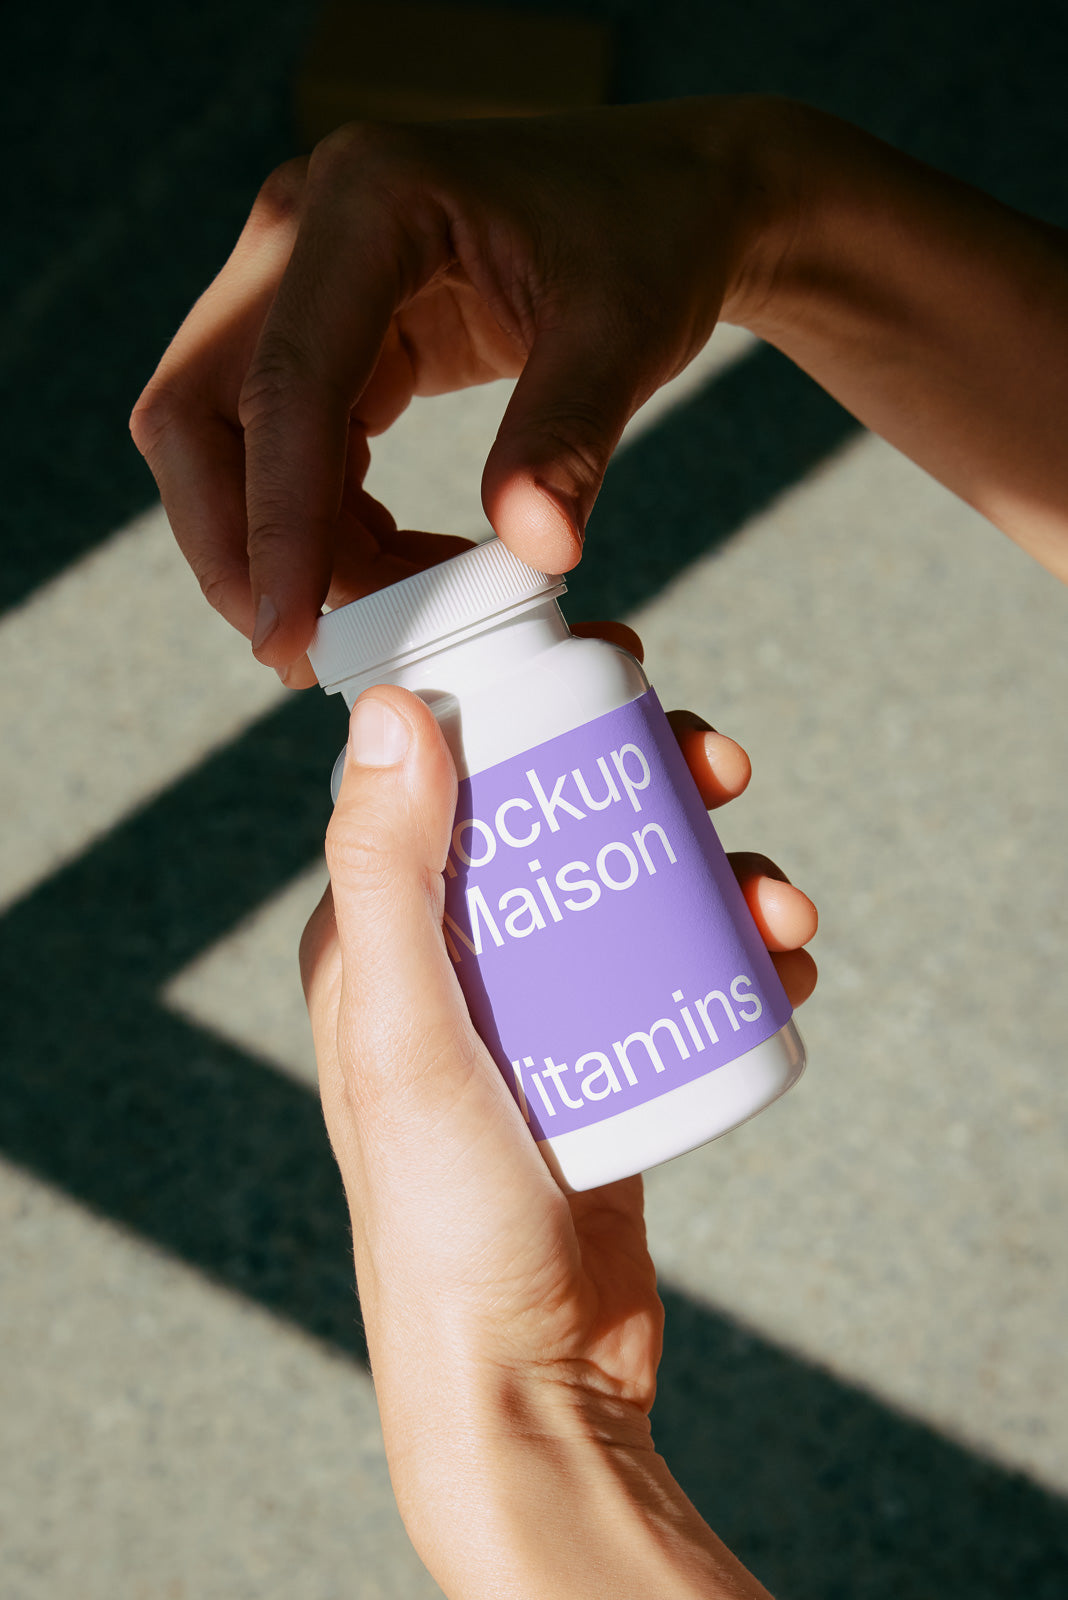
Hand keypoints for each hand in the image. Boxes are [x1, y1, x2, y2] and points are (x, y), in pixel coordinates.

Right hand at [130, 100, 784, 671]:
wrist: (668, 200)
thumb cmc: (651, 240)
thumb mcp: (627, 334)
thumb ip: (570, 438)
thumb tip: (537, 556)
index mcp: (367, 200)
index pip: (283, 385)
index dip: (277, 524)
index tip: (290, 636)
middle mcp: (303, 231)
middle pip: (199, 411)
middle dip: (238, 545)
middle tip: (302, 653)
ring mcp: (300, 281)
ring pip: (229, 443)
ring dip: (289, 547)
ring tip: (392, 616)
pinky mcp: (325, 334)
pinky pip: (287, 450)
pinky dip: (329, 528)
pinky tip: (406, 568)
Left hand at [299, 625, 814, 1598]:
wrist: (523, 1378)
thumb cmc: (445, 1218)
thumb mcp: (407, 1037)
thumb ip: (387, 873)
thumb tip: (393, 709)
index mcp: (381, 933)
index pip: (456, 770)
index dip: (540, 699)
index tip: (626, 663)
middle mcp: (452, 959)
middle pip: (562, 818)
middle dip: (652, 775)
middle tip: (725, 770)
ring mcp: (533, 1011)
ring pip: (632, 890)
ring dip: (717, 870)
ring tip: (782, 909)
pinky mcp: (602, 1061)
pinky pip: (672, 973)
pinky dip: (733, 951)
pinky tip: (783, 965)